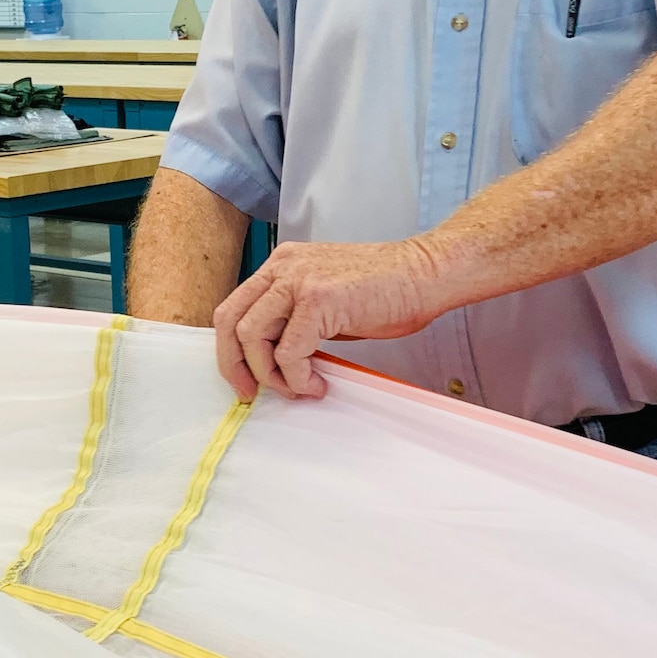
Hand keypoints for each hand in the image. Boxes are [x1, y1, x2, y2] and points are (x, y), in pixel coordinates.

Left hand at [213, 237, 447, 400]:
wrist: (426, 274)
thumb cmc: (387, 289)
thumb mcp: (327, 299)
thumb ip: (296, 320)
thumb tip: (275, 361)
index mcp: (282, 265)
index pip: (233, 307)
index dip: (230, 349)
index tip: (243, 378)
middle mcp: (283, 267)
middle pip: (231, 321)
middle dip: (235, 365)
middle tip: (252, 392)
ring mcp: (299, 281)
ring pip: (254, 338)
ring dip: (271, 375)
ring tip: (300, 388)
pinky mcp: (318, 299)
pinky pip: (289, 352)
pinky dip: (297, 377)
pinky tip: (317, 383)